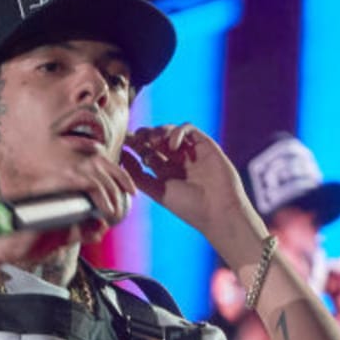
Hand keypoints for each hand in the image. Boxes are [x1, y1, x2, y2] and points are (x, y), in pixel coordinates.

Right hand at [0, 152, 135, 275]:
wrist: (8, 247)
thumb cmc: (30, 242)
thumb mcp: (63, 237)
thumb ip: (81, 231)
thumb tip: (101, 228)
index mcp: (60, 185)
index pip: (91, 168)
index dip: (115, 174)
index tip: (130, 190)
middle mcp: (57, 178)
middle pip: (96, 164)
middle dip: (119, 178)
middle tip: (130, 196)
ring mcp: (54, 180)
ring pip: (94, 173)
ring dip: (110, 191)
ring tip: (115, 211)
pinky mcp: (52, 187)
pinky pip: (85, 183)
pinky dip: (101, 196)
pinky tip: (106, 211)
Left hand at [122, 126, 258, 246]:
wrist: (218, 210)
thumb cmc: (189, 207)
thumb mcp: (158, 192)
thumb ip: (139, 175)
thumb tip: (121, 158)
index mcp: (164, 174)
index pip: (146, 153)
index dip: (134, 146)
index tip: (123, 144)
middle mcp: (176, 162)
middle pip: (156, 140)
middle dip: (144, 136)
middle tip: (135, 138)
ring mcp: (190, 152)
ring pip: (170, 131)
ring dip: (158, 132)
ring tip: (153, 140)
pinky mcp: (204, 144)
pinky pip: (188, 129)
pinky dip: (177, 132)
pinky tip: (172, 145)